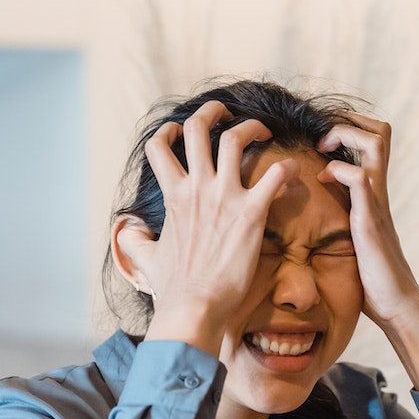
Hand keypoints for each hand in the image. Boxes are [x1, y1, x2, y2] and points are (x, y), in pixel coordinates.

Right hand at [121, 100, 298, 351]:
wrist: (194, 306)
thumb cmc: (173, 287)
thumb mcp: (146, 259)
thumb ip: (135, 241)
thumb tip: (125, 234)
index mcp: (173, 195)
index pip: (161, 145)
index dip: (170, 131)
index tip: (182, 131)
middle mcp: (197, 188)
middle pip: (199, 126)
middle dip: (214, 111)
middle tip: (227, 113)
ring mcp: (224, 197)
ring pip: (235, 137)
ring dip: (252, 127)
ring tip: (264, 131)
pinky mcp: (252, 212)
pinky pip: (275, 174)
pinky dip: (287, 168)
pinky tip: (292, 172)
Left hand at [316, 112, 418, 332]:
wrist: (395, 303)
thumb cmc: (372, 275)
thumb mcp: (351, 236)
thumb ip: (342, 216)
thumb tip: (317, 210)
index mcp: (373, 192)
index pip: (374, 140)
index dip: (350, 127)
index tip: (323, 139)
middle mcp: (378, 191)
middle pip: (379, 132)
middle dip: (348, 122)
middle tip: (322, 138)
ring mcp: (376, 203)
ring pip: (374, 145)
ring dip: (345, 135)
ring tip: (323, 149)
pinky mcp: (369, 221)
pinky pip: (359, 180)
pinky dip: (339, 171)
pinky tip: (322, 181)